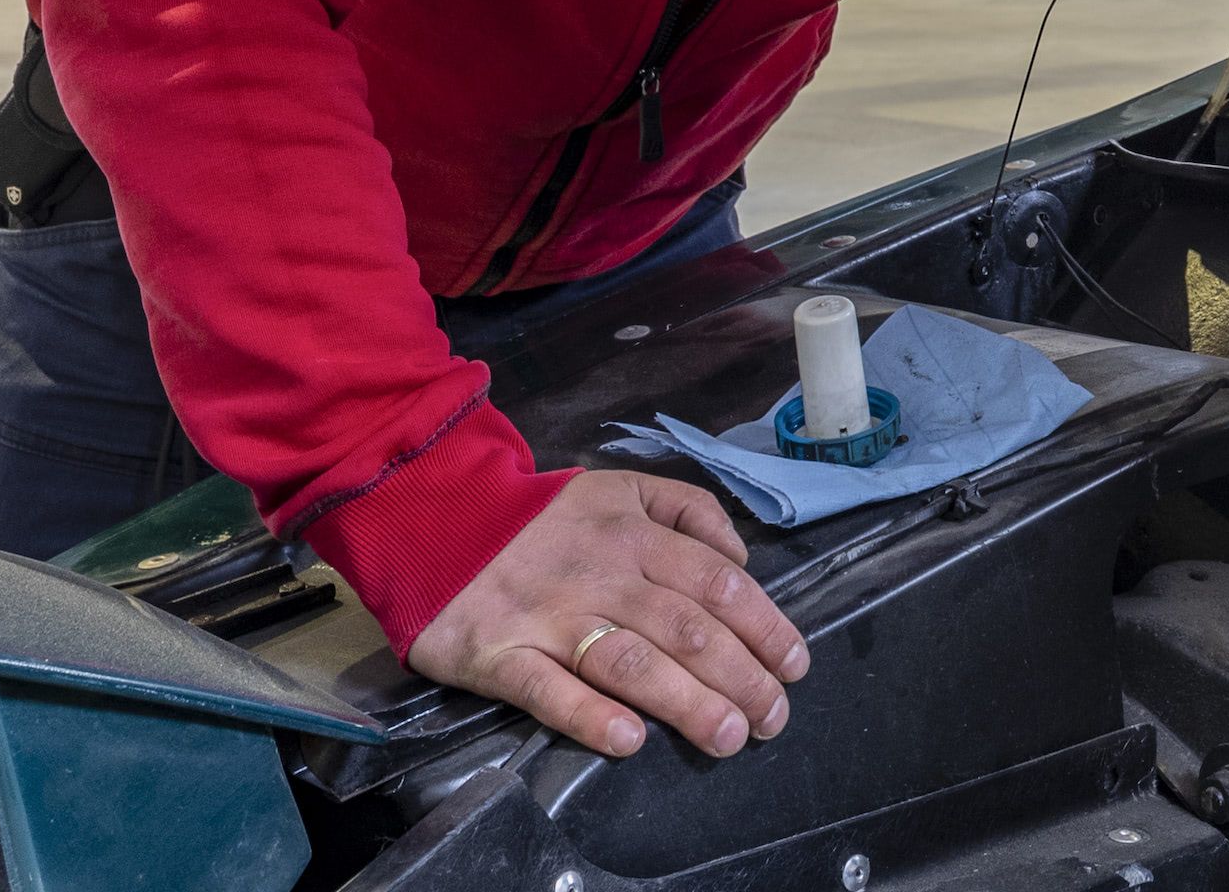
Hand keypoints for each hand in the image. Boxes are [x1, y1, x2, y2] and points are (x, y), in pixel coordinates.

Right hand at [405, 469, 810, 758]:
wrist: (433, 519)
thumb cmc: (540, 518)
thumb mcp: (622, 489)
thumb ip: (688, 512)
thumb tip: (743, 560)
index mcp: (635, 534)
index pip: (718, 584)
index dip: (765, 626)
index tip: (794, 666)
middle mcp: (601, 575)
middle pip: (686, 629)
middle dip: (741, 677)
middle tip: (772, 718)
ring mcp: (550, 617)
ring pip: (630, 661)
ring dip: (686, 702)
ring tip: (727, 735)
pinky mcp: (499, 654)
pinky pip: (548, 690)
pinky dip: (590, 716)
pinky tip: (628, 740)